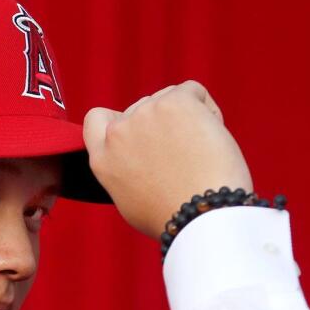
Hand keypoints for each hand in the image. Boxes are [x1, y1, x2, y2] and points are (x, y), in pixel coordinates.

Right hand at [82, 80, 253, 239]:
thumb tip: (136, 157)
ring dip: (186, 118)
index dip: (120, 120)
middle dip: (162, 124)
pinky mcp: (174, 102)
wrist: (201, 215)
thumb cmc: (173, 216)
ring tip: (199, 154)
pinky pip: (194, 92)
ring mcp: (145, 114)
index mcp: (102, 158)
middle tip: (183, 157)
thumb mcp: (129, 200)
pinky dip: (207, 110)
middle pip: (142, 108)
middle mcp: (118, 132)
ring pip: (169, 98)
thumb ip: (123, 171)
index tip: (142, 134)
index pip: (97, 119)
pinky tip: (211, 138)